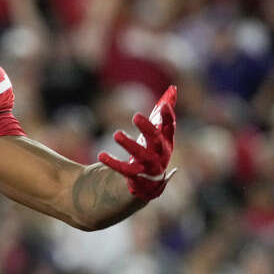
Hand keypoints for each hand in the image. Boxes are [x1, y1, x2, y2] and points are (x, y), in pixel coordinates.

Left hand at [99, 85, 176, 200]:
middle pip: (156, 140)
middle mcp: (161, 153)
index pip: (170, 126)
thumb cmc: (153, 151)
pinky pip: (125, 170)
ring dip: (129, 144)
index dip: (168, 116)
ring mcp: (150, 166)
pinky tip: (101, 155)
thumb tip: (173, 89)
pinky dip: (113, 163)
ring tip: (116, 134)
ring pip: (141, 155)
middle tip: (136, 116)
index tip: (163, 104)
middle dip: (147, 128)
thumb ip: (163, 113)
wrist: (150, 184)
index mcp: (166, 141)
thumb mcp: (159, 133)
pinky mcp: (138, 177)